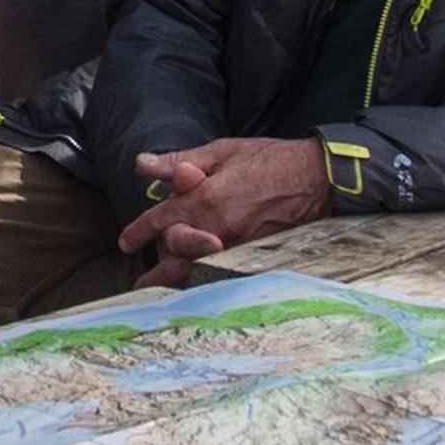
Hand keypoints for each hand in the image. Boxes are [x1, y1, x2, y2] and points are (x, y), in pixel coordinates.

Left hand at [117, 137, 333, 275]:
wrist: (317, 177)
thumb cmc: (270, 159)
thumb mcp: (221, 151)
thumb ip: (179, 161)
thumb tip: (142, 164)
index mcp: (204, 198)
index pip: (160, 221)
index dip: (139, 233)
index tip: (127, 243)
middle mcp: (217, 227)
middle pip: (175, 257)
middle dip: (157, 270)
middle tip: (142, 281)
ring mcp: (237, 245)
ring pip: (197, 272)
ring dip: (177, 282)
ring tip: (162, 293)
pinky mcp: (255, 255)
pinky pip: (222, 274)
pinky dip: (206, 281)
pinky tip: (199, 287)